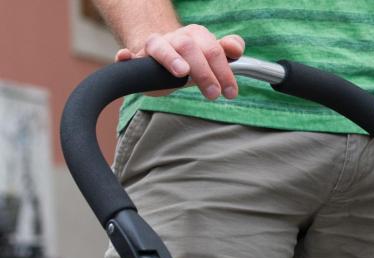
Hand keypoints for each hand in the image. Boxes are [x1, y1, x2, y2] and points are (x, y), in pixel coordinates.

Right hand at [115, 24, 244, 99]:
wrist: (164, 58)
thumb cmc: (193, 61)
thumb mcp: (213, 57)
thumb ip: (229, 50)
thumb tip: (236, 48)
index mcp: (196, 36)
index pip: (213, 48)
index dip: (224, 70)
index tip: (230, 92)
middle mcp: (175, 38)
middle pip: (189, 47)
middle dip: (203, 72)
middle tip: (213, 93)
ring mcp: (155, 46)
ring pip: (160, 46)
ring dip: (171, 58)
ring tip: (182, 72)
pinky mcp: (136, 58)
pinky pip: (128, 55)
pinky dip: (125, 56)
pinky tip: (125, 58)